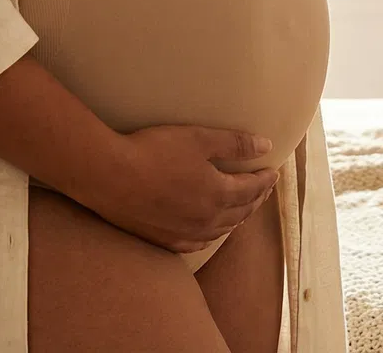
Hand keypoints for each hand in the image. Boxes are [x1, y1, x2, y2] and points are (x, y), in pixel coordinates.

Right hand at [81, 125, 280, 253]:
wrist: (109, 176)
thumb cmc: (154, 152)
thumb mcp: (199, 138)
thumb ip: (235, 144)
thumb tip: (265, 146)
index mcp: (218, 194)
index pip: (252, 189)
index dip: (265, 180)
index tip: (273, 171)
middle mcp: (206, 219)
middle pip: (240, 212)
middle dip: (255, 199)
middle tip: (262, 189)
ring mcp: (184, 233)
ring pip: (220, 230)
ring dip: (236, 218)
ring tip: (241, 209)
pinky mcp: (163, 240)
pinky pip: (196, 243)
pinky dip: (210, 235)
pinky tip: (208, 232)